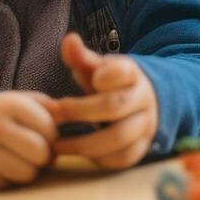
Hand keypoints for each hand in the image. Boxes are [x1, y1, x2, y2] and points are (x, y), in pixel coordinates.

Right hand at [0, 90, 59, 188]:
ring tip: (24, 161)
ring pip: (24, 173)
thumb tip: (68, 113)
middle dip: (45, 156)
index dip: (53, 136)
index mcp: (9, 104)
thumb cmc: (2, 115)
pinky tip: (5, 167)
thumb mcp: (23, 101)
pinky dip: (10, 179)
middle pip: (38, 152)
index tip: (45, 136)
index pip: (48, 128)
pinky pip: (5, 185)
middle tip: (39, 154)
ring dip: (30, 171)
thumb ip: (49, 107)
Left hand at [52, 32, 159, 169]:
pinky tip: (77, 154)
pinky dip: (97, 159)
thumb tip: (69, 39)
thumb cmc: (112, 85)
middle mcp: (143, 99)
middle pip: (114, 106)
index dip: (107, 75)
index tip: (89, 79)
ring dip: (82, 143)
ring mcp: (146, 125)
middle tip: (53, 114)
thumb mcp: (99, 69)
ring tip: (55, 144)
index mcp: (132, 74)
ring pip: (118, 138)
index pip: (123, 71)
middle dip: (79, 111)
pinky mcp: (143, 147)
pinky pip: (122, 159)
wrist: (147, 104)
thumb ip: (82, 57)